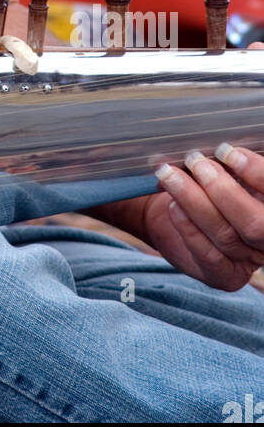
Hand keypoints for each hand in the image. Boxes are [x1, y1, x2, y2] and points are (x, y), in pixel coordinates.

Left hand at [141, 144, 263, 291]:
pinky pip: (208, 255)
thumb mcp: (225, 171)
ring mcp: (248, 261)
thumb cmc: (206, 185)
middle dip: (222, 190)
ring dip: (194, 201)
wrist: (175, 212)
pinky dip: (188, 227)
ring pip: (226, 235)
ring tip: (171, 176)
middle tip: (195, 162)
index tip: (226, 151)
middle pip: (254, 222)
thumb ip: (230, 165)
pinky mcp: (225, 277)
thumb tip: (221, 149)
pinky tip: (173, 205)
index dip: (256, 173)